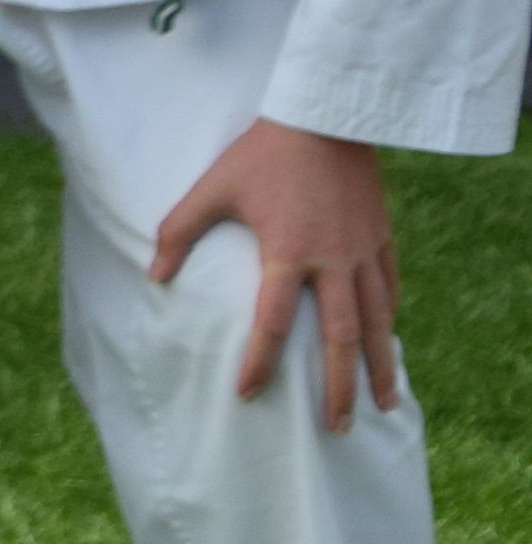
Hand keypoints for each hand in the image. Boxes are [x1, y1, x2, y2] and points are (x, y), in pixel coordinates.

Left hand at [151, 117, 401, 429]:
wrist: (324, 115)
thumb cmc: (261, 153)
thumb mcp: (212, 188)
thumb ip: (179, 233)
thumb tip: (153, 277)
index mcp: (288, 253)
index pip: (271, 323)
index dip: (259, 362)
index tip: (248, 394)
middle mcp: (332, 261)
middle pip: (341, 338)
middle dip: (338, 387)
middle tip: (337, 427)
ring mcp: (363, 251)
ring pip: (378, 321)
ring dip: (380, 364)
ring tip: (384, 402)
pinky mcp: (382, 236)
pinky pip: (389, 287)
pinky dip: (390, 317)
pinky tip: (388, 338)